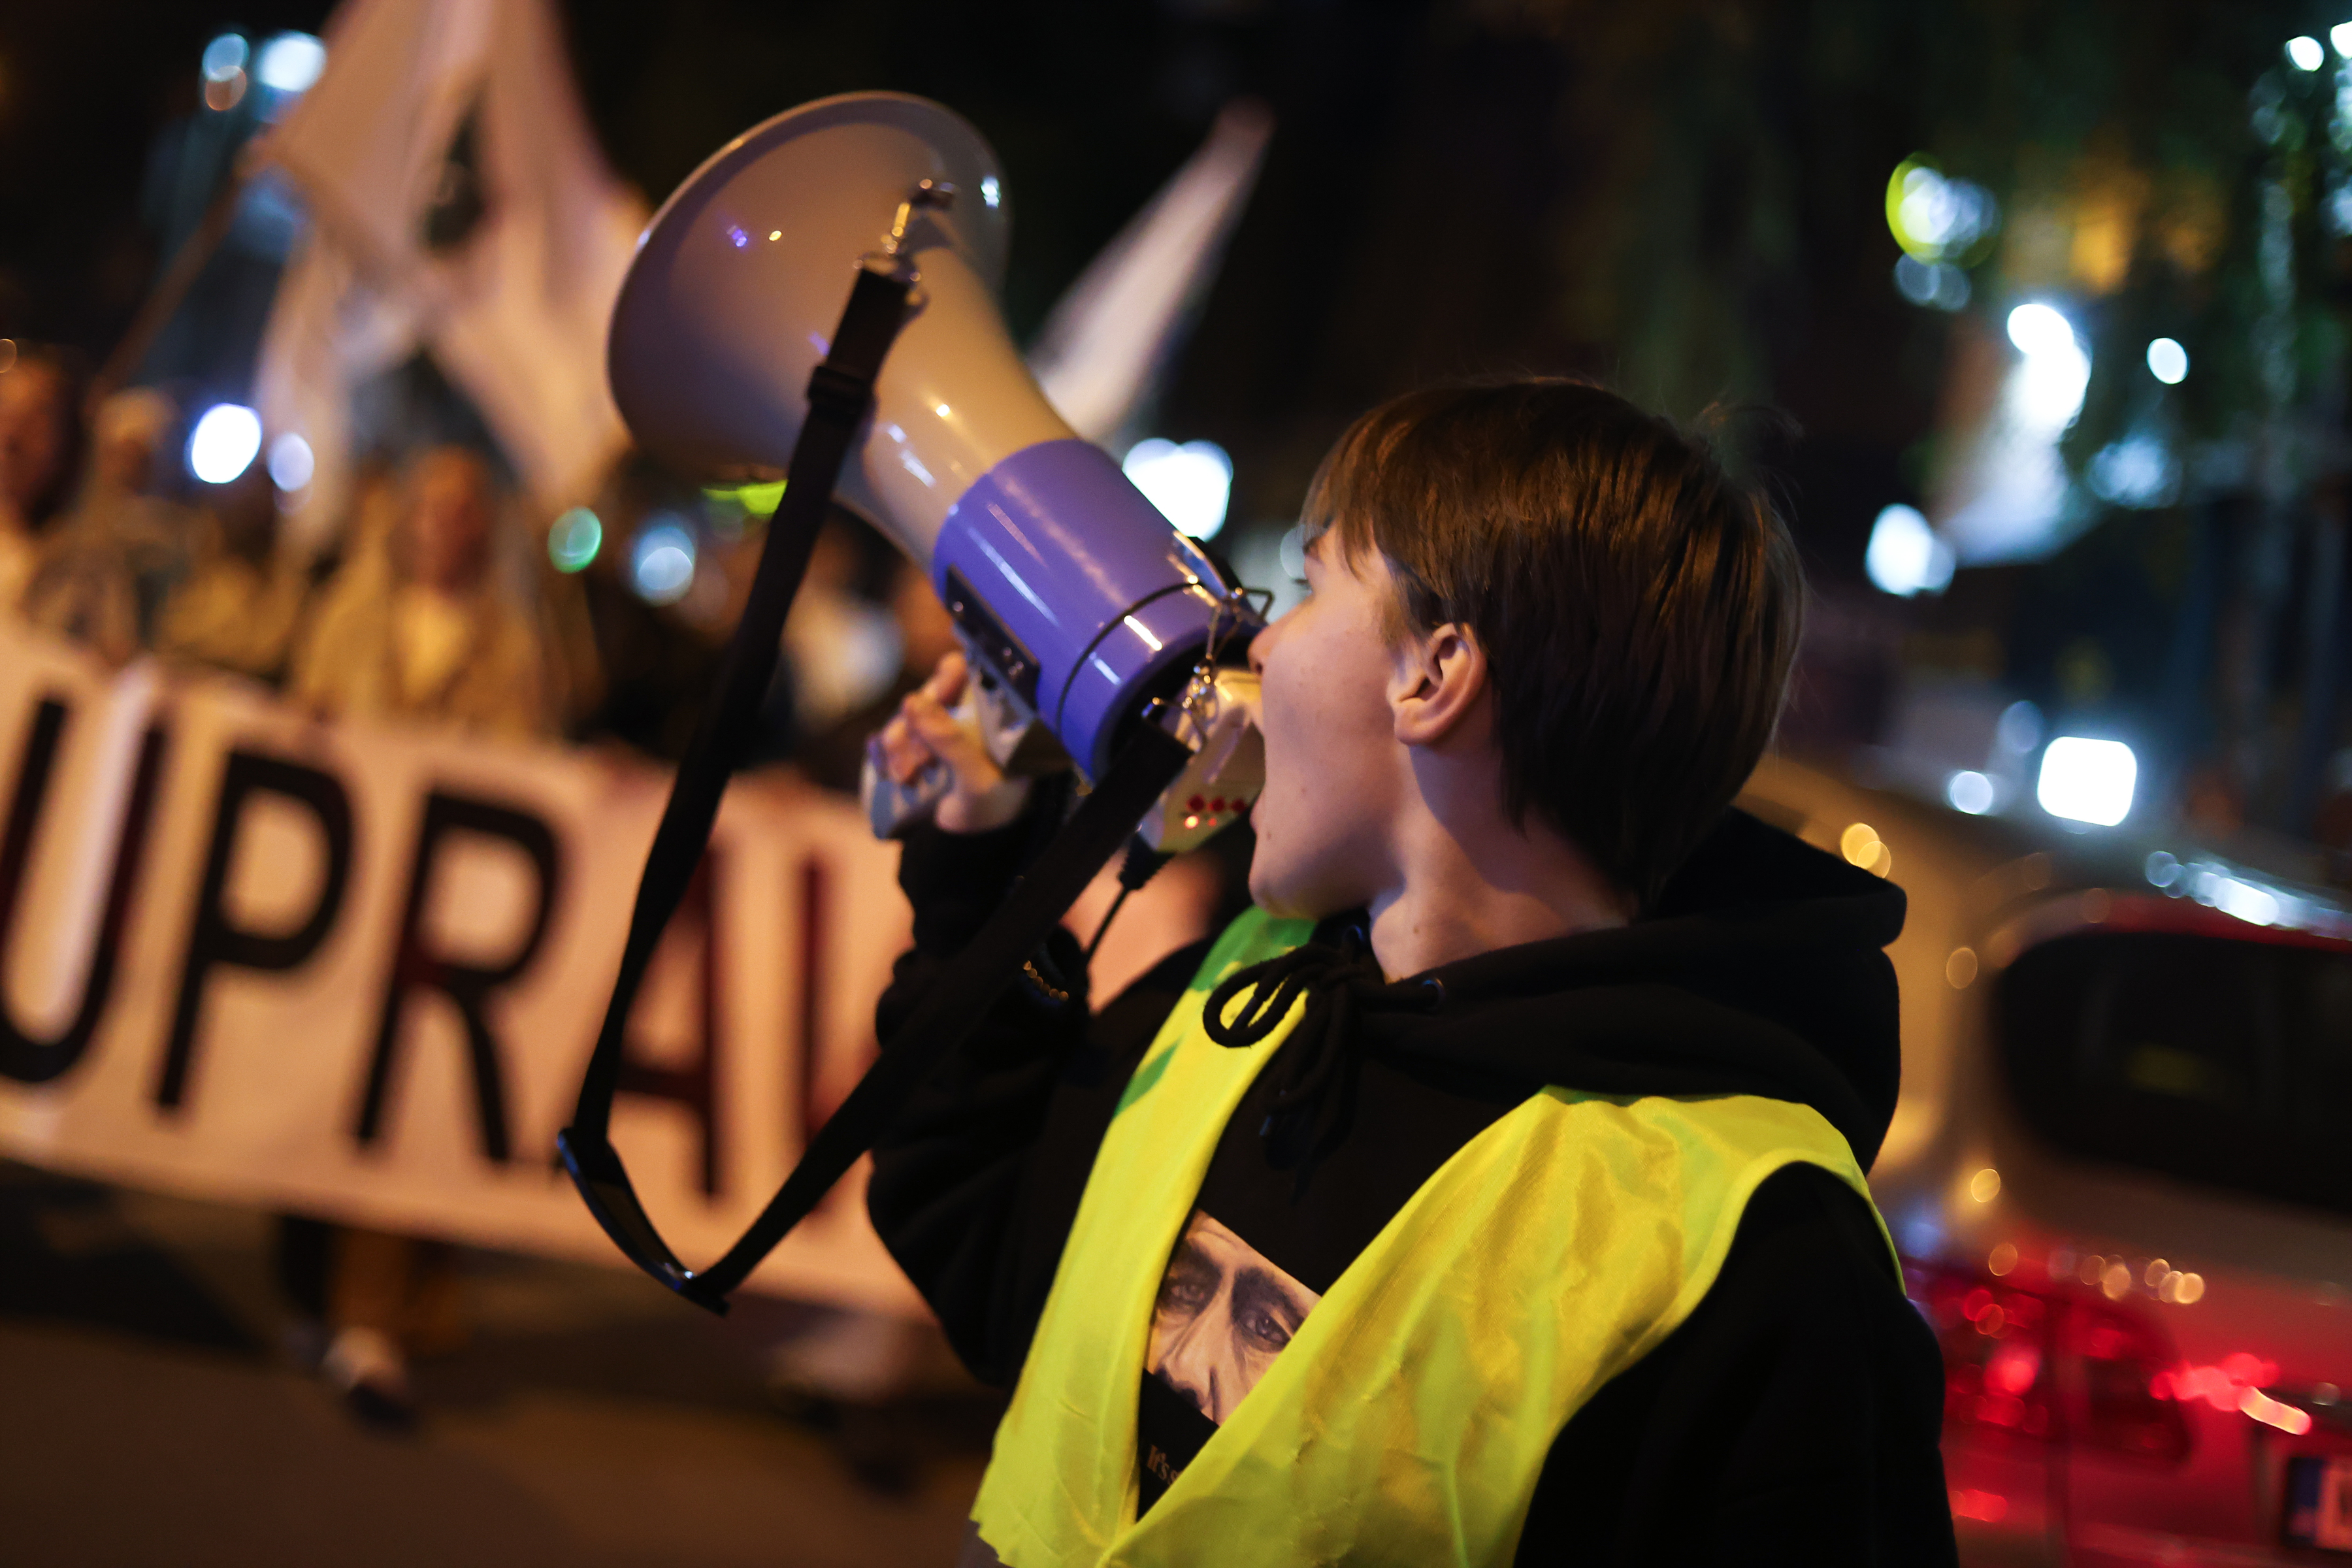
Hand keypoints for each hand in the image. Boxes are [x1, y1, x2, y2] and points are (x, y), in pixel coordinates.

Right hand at [875, 651, 1031, 832]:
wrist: (967, 844)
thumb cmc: (990, 806)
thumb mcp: (977, 778)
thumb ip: (951, 740)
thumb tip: (912, 700)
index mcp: (986, 713)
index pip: (965, 672)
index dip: (948, 676)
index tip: (940, 698)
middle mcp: (956, 714)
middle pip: (925, 695)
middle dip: (916, 727)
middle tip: (925, 761)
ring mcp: (928, 732)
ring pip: (901, 720)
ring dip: (897, 747)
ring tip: (907, 778)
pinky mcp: (905, 751)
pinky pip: (881, 739)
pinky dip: (880, 754)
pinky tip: (889, 773)